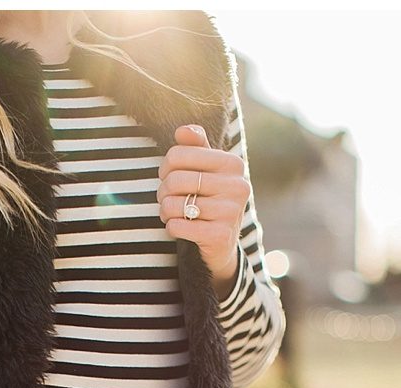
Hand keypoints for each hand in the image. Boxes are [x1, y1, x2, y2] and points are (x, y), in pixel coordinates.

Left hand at [157, 123, 250, 292]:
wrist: (223, 243)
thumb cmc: (209, 199)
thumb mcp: (206, 170)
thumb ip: (195, 147)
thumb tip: (183, 131)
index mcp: (232, 164)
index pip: (178, 154)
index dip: (164, 167)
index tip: (166, 176)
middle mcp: (237, 186)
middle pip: (175, 180)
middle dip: (162, 191)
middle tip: (164, 199)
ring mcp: (231, 212)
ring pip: (175, 205)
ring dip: (165, 211)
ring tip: (169, 213)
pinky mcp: (221, 235)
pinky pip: (179, 226)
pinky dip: (171, 227)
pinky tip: (176, 227)